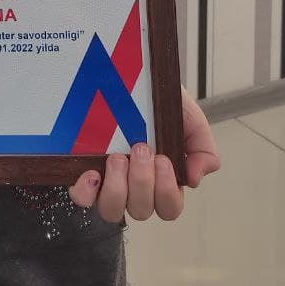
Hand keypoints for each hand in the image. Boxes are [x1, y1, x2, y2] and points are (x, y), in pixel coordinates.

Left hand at [68, 86, 219, 220]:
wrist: (127, 74)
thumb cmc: (159, 101)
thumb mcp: (189, 119)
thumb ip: (203, 148)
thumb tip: (194, 180)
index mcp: (161, 180)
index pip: (169, 208)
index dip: (166, 191)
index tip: (163, 159)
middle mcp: (134, 187)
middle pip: (141, 210)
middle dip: (142, 181)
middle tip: (140, 148)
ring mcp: (107, 181)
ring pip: (112, 211)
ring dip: (117, 188)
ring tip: (117, 157)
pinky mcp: (82, 172)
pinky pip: (81, 198)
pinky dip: (86, 192)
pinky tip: (92, 172)